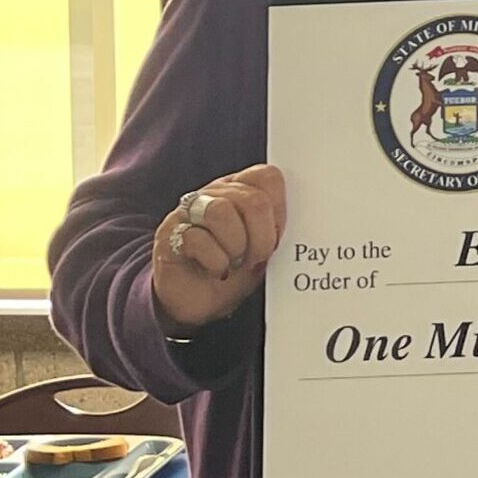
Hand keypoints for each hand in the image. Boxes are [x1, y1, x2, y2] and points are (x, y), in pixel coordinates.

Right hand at [150, 166, 286, 332]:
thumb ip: (276, 230)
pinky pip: (196, 238)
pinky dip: (215, 261)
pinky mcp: (170, 236)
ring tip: (234, 263)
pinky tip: (215, 270)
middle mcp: (214, 194)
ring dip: (236, 245)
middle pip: (250, 199)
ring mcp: (188, 213)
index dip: (280, 208)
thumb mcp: (262, 249)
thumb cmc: (233, 272)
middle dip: (262, 236)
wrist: (196, 302)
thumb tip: (306, 222)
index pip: (267, 176)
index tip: (278, 235)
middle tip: (257, 257)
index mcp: (241, 191)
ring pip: (220, 212)